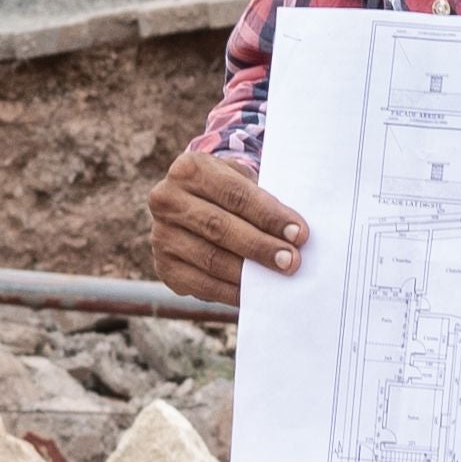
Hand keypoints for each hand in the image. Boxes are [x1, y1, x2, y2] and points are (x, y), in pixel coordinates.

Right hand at [154, 153, 306, 295]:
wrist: (195, 205)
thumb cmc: (229, 193)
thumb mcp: (242, 181)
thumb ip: (263, 202)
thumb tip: (293, 236)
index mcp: (190, 169)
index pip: (235, 194)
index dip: (269, 216)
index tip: (299, 233)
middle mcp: (167, 199)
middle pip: (219, 226)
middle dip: (260, 246)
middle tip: (291, 261)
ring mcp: (161, 234)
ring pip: (210, 258)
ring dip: (248, 273)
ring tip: (278, 278)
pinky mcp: (164, 266)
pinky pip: (201, 284)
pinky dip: (231, 291)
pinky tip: (254, 292)